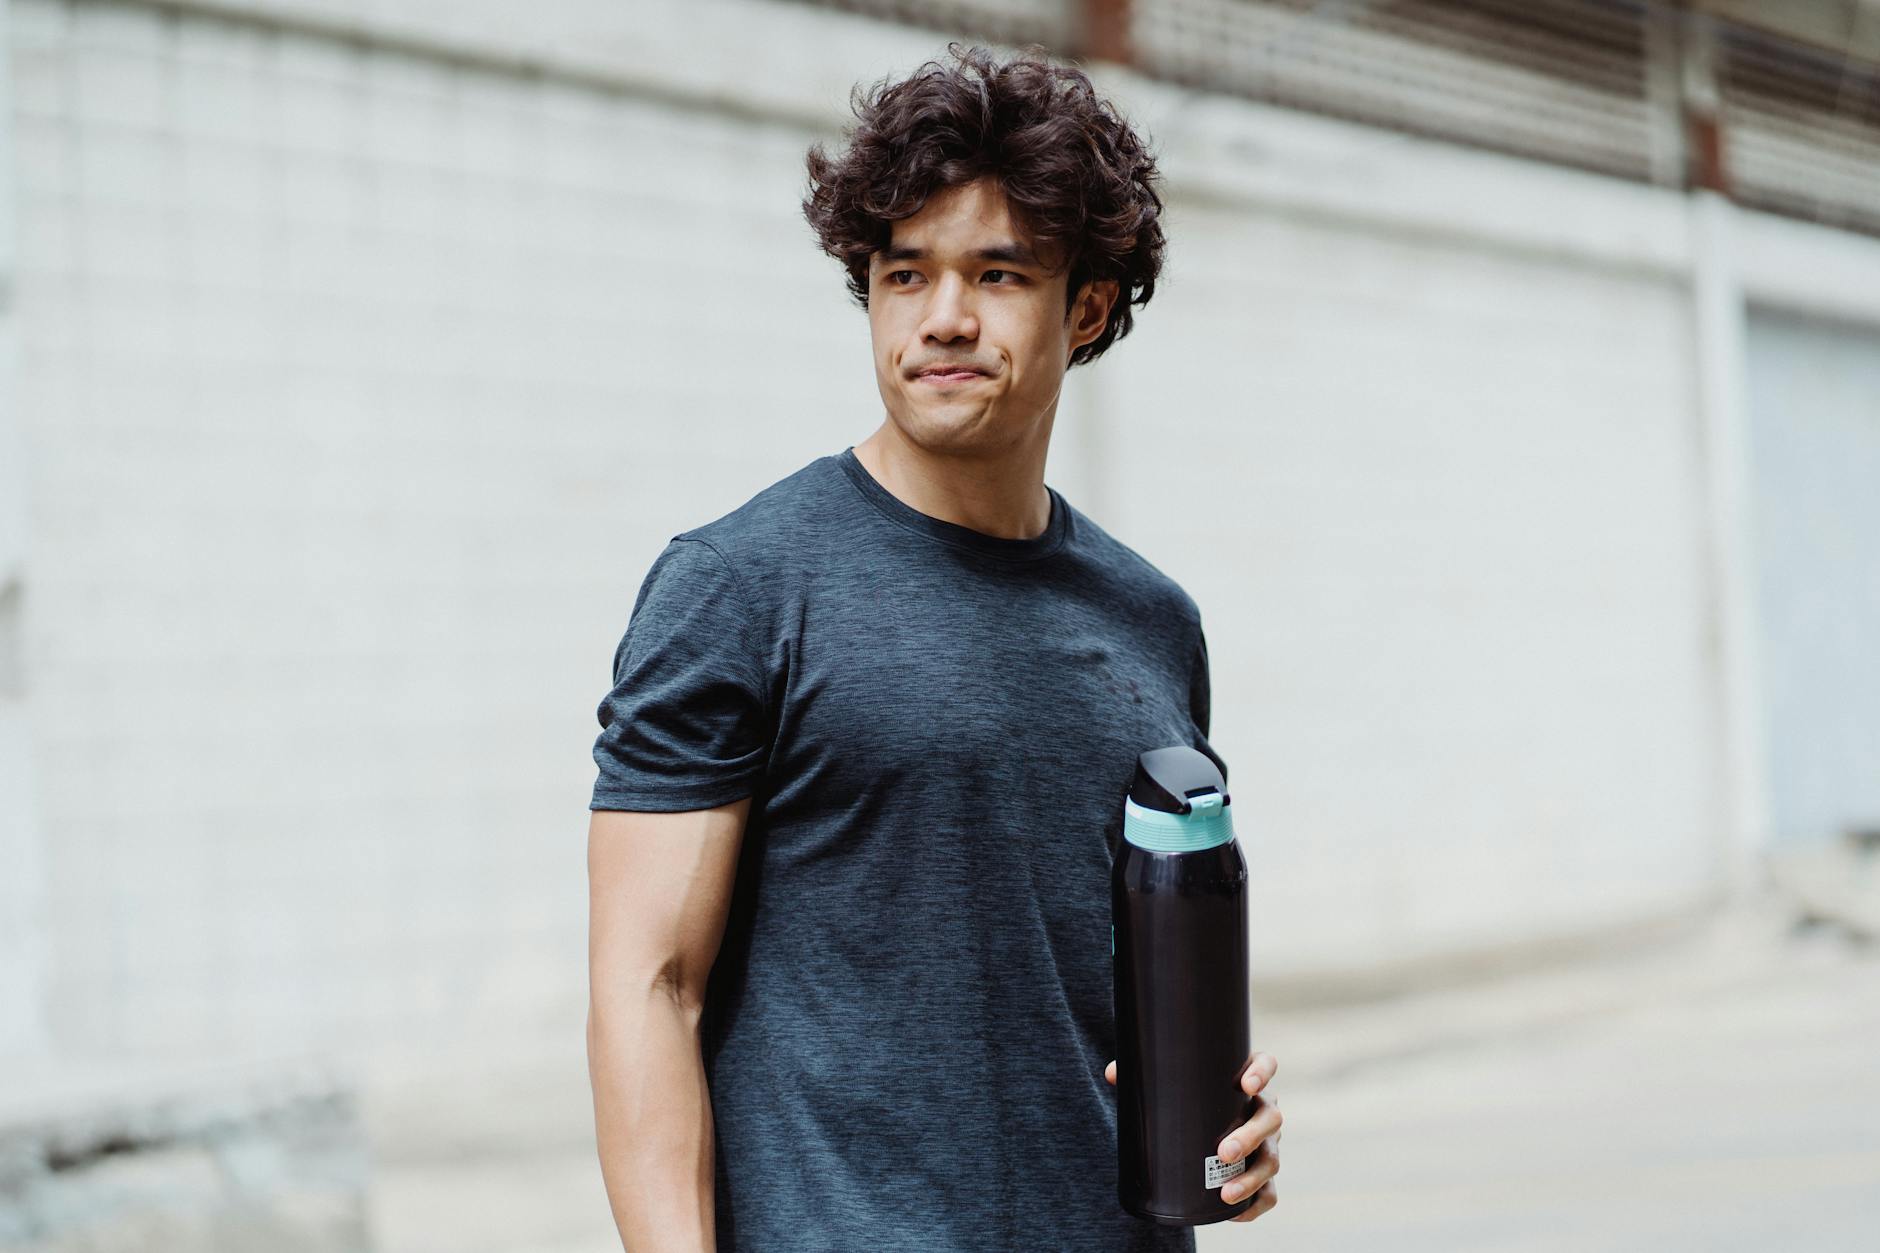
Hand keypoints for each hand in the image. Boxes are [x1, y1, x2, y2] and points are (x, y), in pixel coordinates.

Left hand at [1104, 1051, 1280, 1222]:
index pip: (1266, 1064)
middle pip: (1270, 1118)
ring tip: (1225, 1193)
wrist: (1194, 1128)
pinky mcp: (1261, 1173)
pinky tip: (1235, 1214)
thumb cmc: (1184, 1098)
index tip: (1246, 1085)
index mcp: (1246, 1077)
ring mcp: (1266, 1143)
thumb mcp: (1167, 1082)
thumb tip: (1113, 1074)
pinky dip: (1255, 1204)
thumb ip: (1141, 1074)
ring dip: (1252, 1177)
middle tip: (1223, 1152)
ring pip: (1271, 1159)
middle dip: (1250, 1137)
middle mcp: (1262, 1108)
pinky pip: (1268, 1193)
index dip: (1262, 1073)